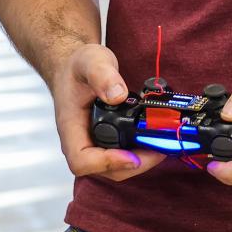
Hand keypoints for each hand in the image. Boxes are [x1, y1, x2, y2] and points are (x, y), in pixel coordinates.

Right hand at [50, 43, 162, 181]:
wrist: (74, 68)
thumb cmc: (77, 67)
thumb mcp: (90, 62)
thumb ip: (102, 76)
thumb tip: (118, 96)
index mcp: (70, 127)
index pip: (81, 160)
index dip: (106, 163)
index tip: (130, 155)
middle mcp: (80, 141)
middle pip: (103, 170)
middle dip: (133, 164)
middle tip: (158, 150)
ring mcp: (93, 144)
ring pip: (115, 168)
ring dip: (140, 161)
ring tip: (161, 146)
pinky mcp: (106, 142)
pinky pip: (121, 157)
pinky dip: (139, 154)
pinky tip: (154, 141)